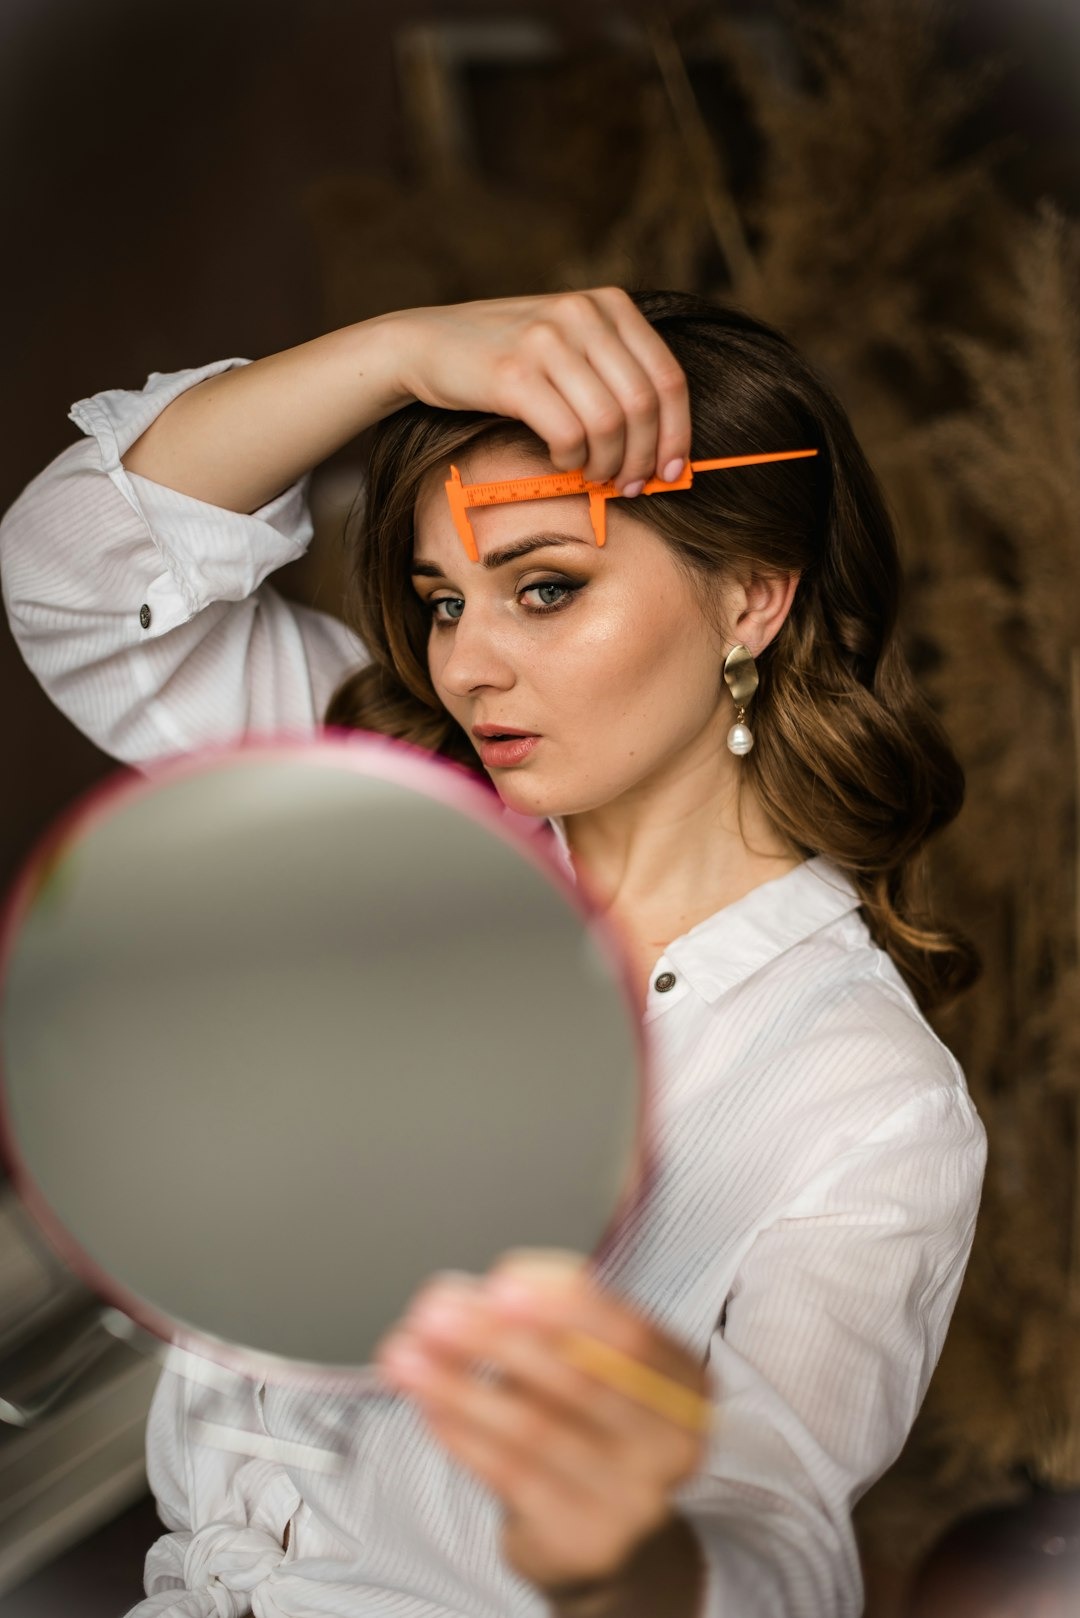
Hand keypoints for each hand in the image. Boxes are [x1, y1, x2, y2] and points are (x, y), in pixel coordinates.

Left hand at [372, 1255, 710, 1594]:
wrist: (608, 1538)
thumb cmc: (590, 1425)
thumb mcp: (592, 1366)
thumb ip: (547, 1324)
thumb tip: (463, 1296)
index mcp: (684, 1384)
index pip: (631, 1332)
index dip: (564, 1303)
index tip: (499, 1281)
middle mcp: (672, 1445)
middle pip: (579, 1378)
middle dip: (495, 1338)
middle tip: (432, 1314)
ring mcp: (633, 1501)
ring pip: (533, 1429)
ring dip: (458, 1385)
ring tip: (404, 1356)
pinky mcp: (584, 1541)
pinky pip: (510, 1476)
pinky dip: (461, 1433)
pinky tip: (427, 1403)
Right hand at [386, 288, 691, 495]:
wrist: (427, 343)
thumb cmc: (507, 356)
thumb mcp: (569, 342)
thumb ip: (614, 376)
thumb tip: (663, 446)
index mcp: (608, 304)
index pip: (667, 377)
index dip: (677, 432)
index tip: (673, 470)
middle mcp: (582, 314)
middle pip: (642, 405)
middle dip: (643, 457)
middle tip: (632, 485)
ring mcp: (547, 341)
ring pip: (609, 423)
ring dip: (607, 464)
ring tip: (594, 476)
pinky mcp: (514, 374)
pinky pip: (567, 434)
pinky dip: (573, 461)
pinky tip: (564, 462)